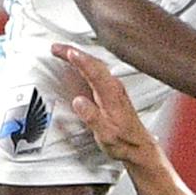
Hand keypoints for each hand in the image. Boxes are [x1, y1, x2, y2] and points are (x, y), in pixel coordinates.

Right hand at [54, 45, 158, 166]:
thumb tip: (78, 102)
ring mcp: (114, 87)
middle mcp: (114, 87)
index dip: (80, 60)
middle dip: (74, 52)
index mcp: (112, 95)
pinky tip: (78, 63)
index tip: (68, 52)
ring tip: (62, 51)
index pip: (95, 72)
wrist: (138, 146)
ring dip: (79, 56)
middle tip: (56, 48)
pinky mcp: (112, 90)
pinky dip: (84, 63)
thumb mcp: (106, 134)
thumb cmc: (124, 141)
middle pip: (93, 63)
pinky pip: (97, 70)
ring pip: (95, 64)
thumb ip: (91, 116)